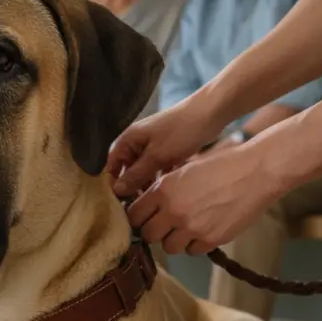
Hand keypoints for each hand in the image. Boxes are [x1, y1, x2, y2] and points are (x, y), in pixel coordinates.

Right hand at [106, 94, 230, 197]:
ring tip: (152, 203)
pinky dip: (159, 178)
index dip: (112, 184)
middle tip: (138, 207)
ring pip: (143, 171)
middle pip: (126, 170)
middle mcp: (136, 143)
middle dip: (131, 187)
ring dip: (146, 185)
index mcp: (128, 140)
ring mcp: (152, 147)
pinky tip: (166, 192)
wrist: (210, 113)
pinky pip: (157, 168)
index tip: (119, 203)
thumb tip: (116, 191)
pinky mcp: (166, 150)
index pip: (111, 165)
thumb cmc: (181, 131)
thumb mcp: (157, 156)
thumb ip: (136, 175)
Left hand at [125, 138, 280, 254]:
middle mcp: (173, 211)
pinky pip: (192, 251)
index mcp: (163, 189)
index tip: (144, 218)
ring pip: (169, 247)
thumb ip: (164, 187)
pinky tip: (204, 230)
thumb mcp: (185, 168)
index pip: (134, 215)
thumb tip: (146, 201)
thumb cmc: (221, 164)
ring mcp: (192, 228)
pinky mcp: (211, 239)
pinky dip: (195, 244)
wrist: (256, 171)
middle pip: (148, 235)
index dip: (138, 218)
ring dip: (175, 240)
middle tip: (165, 225)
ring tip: (186, 228)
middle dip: (155, 231)